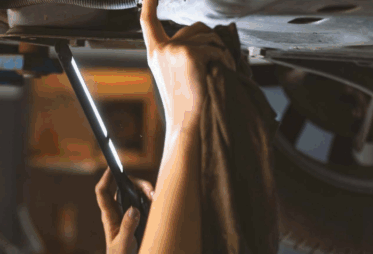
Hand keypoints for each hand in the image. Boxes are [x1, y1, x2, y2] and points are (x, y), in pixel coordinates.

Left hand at [95, 167, 153, 253]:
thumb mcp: (124, 246)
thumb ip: (128, 228)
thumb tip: (133, 209)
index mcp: (109, 217)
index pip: (102, 192)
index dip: (106, 178)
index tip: (113, 167)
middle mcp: (117, 214)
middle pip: (121, 189)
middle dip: (135, 184)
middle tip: (150, 191)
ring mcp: (127, 218)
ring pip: (133, 196)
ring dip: (144, 192)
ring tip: (156, 198)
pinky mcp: (138, 223)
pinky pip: (143, 206)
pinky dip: (150, 202)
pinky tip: (158, 205)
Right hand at [140, 0, 235, 131]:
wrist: (186, 122)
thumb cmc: (185, 104)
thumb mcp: (175, 74)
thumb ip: (180, 53)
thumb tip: (206, 35)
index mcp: (155, 53)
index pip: (148, 21)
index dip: (149, 4)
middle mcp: (161, 48)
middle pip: (194, 27)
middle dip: (211, 41)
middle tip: (218, 60)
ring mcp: (173, 49)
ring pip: (208, 35)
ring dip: (220, 49)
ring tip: (222, 67)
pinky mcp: (189, 53)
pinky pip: (215, 48)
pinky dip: (224, 58)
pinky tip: (223, 70)